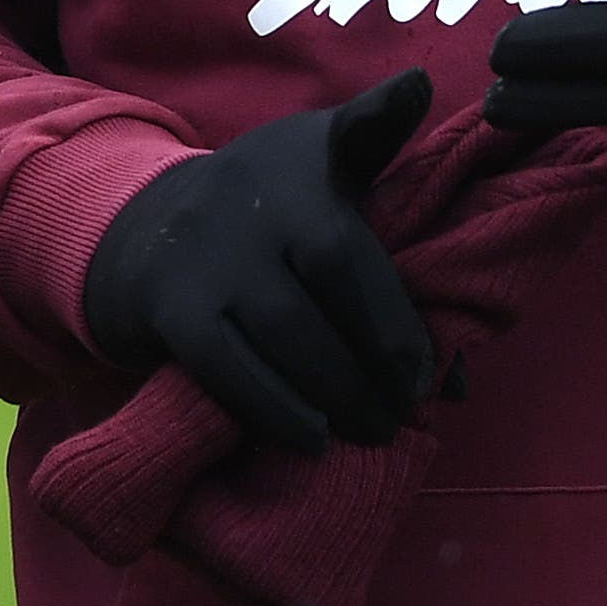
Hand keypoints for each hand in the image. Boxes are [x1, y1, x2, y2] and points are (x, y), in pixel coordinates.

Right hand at [78, 72, 438, 450]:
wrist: (146, 219)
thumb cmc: (273, 207)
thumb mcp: (337, 179)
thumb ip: (411, 262)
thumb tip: (460, 382)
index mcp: (307, 168)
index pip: (358, 237)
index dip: (395, 308)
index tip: (428, 367)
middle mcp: (254, 202)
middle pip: (333, 275)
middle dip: (380, 352)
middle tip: (409, 405)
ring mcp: (209, 254)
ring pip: (284, 327)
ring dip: (338, 389)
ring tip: (375, 430)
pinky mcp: (172, 307)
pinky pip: (225, 365)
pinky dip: (273, 408)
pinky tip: (312, 438)